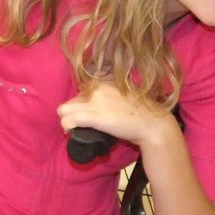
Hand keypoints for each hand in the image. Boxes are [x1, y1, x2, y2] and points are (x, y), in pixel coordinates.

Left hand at [57, 83, 172, 148]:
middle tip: (80, 123)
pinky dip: (67, 127)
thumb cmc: (143, 112)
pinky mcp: (94, 117)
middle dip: (73, 112)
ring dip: (66, 120)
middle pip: (71, 100)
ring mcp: (95, 103)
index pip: (81, 90)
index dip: (81, 103)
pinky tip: (71, 132)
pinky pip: (69, 120)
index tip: (87, 112)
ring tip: (73, 128)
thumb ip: (111, 94)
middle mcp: (98, 89)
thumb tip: (102, 102)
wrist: (152, 124)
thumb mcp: (125, 95)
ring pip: (63, 110)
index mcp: (105, 82)